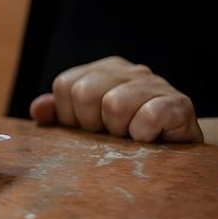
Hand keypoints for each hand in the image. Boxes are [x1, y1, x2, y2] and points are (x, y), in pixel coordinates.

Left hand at [29, 56, 203, 142]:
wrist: (178, 148)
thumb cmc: (127, 136)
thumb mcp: (90, 125)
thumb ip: (61, 114)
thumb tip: (38, 109)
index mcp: (103, 70)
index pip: (65, 85)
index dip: (70, 116)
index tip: (89, 128)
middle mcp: (128, 70)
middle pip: (84, 92)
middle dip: (91, 124)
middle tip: (110, 134)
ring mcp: (155, 84)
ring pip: (114, 105)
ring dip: (119, 132)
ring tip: (131, 137)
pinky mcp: (179, 104)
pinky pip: (149, 117)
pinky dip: (144, 135)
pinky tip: (150, 139)